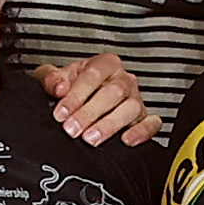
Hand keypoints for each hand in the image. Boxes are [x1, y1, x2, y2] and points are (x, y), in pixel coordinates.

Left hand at [32, 49, 152, 145]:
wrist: (79, 102)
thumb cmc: (69, 87)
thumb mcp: (54, 79)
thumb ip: (51, 78)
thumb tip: (59, 86)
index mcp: (104, 64)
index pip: (93, 75)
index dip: (76, 95)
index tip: (61, 112)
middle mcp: (123, 79)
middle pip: (113, 92)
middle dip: (90, 113)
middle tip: (72, 129)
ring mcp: (136, 98)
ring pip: (131, 108)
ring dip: (110, 124)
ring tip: (91, 138)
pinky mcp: (144, 118)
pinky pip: (152, 123)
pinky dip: (142, 132)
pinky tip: (125, 140)